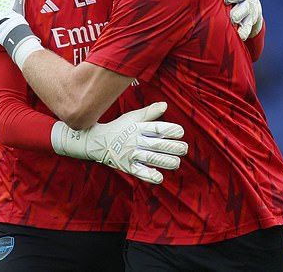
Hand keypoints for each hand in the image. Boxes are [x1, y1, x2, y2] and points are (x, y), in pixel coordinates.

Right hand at [51, 102, 187, 184]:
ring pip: (151, 158)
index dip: (170, 130)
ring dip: (166, 161)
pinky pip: (139, 172)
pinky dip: (149, 175)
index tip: (180, 132)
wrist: (98, 141)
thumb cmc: (119, 127)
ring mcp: (130, 154)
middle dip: (173, 147)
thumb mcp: (132, 117)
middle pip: (157, 144)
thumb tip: (165, 105)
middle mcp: (135, 141)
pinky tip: (159, 177)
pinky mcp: (127, 166)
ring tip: (177, 162)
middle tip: (184, 148)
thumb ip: (149, 112)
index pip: (156, 128)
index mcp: (138, 128)